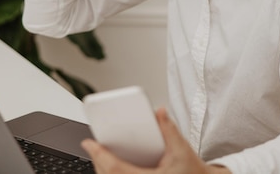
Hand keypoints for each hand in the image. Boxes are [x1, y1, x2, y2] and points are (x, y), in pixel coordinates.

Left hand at [81, 108, 230, 173]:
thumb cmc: (191, 171)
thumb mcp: (182, 149)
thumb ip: (169, 129)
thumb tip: (160, 111)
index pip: (115, 168)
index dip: (99, 154)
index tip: (88, 143)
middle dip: (97, 159)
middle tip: (91, 144)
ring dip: (101, 168)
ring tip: (98, 153)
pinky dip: (109, 173)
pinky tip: (108, 165)